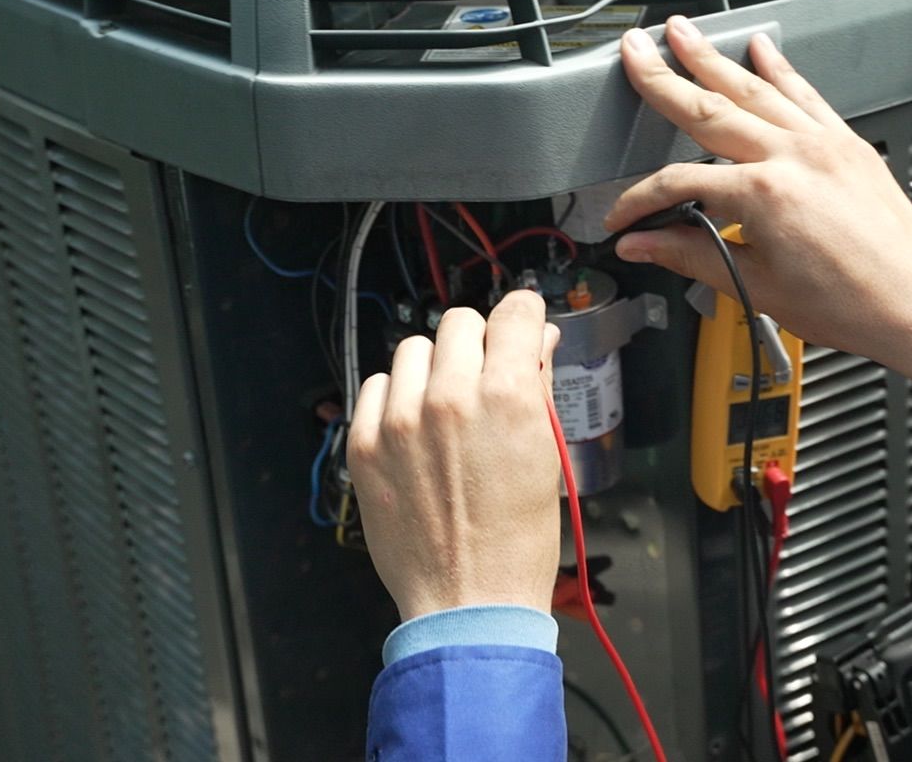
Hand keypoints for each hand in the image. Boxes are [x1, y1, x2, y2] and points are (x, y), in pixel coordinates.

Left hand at [348, 292, 563, 620]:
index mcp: (507, 396)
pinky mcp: (365, 443)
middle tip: (482, 380)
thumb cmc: (518, 537)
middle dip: (477, 344)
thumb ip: (538, 387)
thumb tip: (537, 341)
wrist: (468, 600)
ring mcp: (401, 419)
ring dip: (433, 369)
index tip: (520, 329)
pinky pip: (377, 387)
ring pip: (414, 349)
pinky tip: (413, 432)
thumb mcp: (546, 455)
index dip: (523, 319)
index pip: (515, 312)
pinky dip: (396, 399)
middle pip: (459, 322)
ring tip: (444, 410)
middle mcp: (450, 396)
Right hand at [608, 17, 911, 384]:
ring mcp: (823, 144)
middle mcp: (793, 156)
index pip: (679, 183)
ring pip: (755, 88)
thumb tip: (645, 243)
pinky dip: (781, 69)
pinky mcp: (847, 144)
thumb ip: (693, 256)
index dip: (641, 199)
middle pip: (710, 109)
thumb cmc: (850, 304)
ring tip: (683, 31)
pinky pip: (806, 94)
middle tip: (636, 51)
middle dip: (664, 76)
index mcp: (763, 195)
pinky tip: (761, 47)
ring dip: (714, 56)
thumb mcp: (759, 287)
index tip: (624, 216)